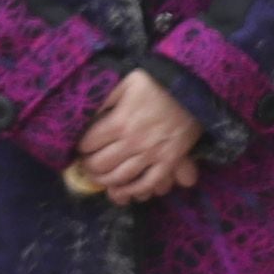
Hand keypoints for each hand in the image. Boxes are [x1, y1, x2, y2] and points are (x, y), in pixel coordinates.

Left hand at [70, 73, 204, 203]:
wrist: (192, 88)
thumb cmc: (157, 83)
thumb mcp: (125, 82)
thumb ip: (105, 98)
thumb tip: (87, 114)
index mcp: (119, 122)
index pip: (88, 144)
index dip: (81, 148)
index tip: (81, 148)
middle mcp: (133, 141)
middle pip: (101, 164)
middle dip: (89, 167)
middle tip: (87, 165)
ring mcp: (152, 153)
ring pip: (121, 177)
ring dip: (105, 182)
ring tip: (99, 178)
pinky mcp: (170, 160)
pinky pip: (150, 182)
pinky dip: (135, 190)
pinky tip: (124, 191)